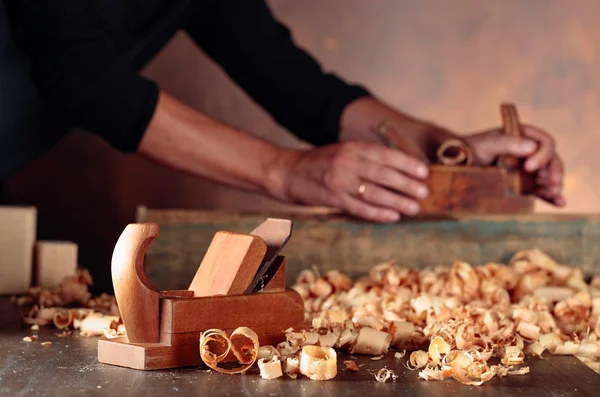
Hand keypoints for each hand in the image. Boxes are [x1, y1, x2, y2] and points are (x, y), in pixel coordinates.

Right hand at [272, 142, 429, 221]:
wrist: (286, 171)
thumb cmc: (319, 163)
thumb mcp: (342, 152)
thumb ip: (365, 158)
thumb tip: (397, 170)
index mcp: (352, 148)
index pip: (386, 155)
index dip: (407, 164)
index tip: (424, 172)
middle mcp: (347, 162)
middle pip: (384, 175)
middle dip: (407, 185)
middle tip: (424, 193)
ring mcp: (339, 181)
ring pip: (374, 193)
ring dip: (397, 202)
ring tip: (414, 208)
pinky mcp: (332, 198)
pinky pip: (360, 208)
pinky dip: (378, 213)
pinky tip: (392, 216)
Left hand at [464, 125, 565, 206]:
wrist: (457, 164)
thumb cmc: (471, 149)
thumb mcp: (487, 144)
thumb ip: (507, 143)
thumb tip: (531, 147)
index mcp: (523, 136)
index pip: (544, 142)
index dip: (543, 154)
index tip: (530, 166)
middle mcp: (529, 152)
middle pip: (551, 160)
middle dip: (554, 171)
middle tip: (551, 184)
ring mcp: (527, 169)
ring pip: (548, 175)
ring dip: (554, 185)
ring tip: (555, 194)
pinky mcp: (523, 184)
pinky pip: (540, 190)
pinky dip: (550, 197)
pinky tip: (560, 203)